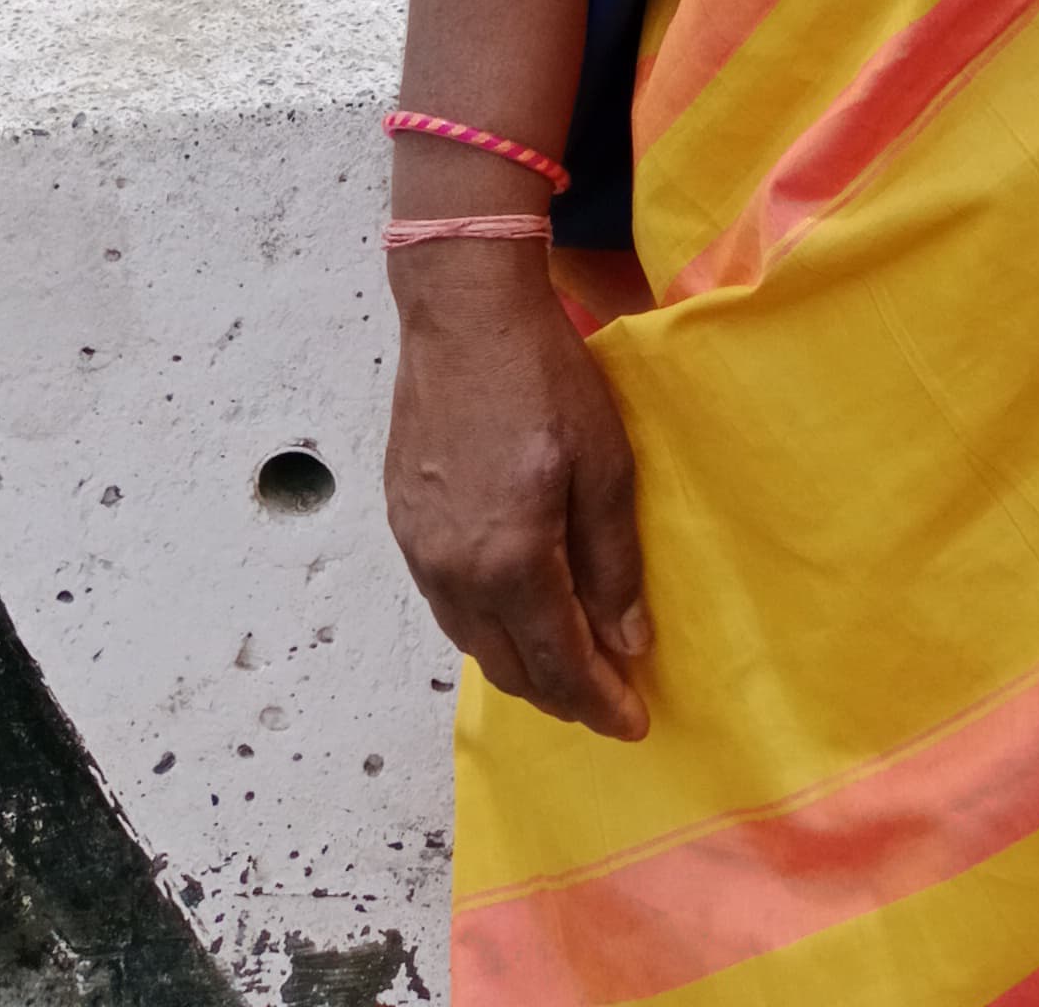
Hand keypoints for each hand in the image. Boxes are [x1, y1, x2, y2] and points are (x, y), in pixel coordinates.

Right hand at [384, 246, 652, 737]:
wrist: (464, 314)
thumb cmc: (545, 378)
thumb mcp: (605, 464)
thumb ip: (613, 562)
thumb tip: (627, 643)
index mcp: (512, 561)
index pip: (560, 661)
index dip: (599, 702)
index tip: (634, 724)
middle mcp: (456, 573)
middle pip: (510, 667)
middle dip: (561, 696)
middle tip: (606, 702)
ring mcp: (422, 551)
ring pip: (473, 642)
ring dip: (521, 667)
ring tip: (566, 669)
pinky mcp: (404, 525)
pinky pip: (447, 605)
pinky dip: (486, 628)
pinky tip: (514, 616)